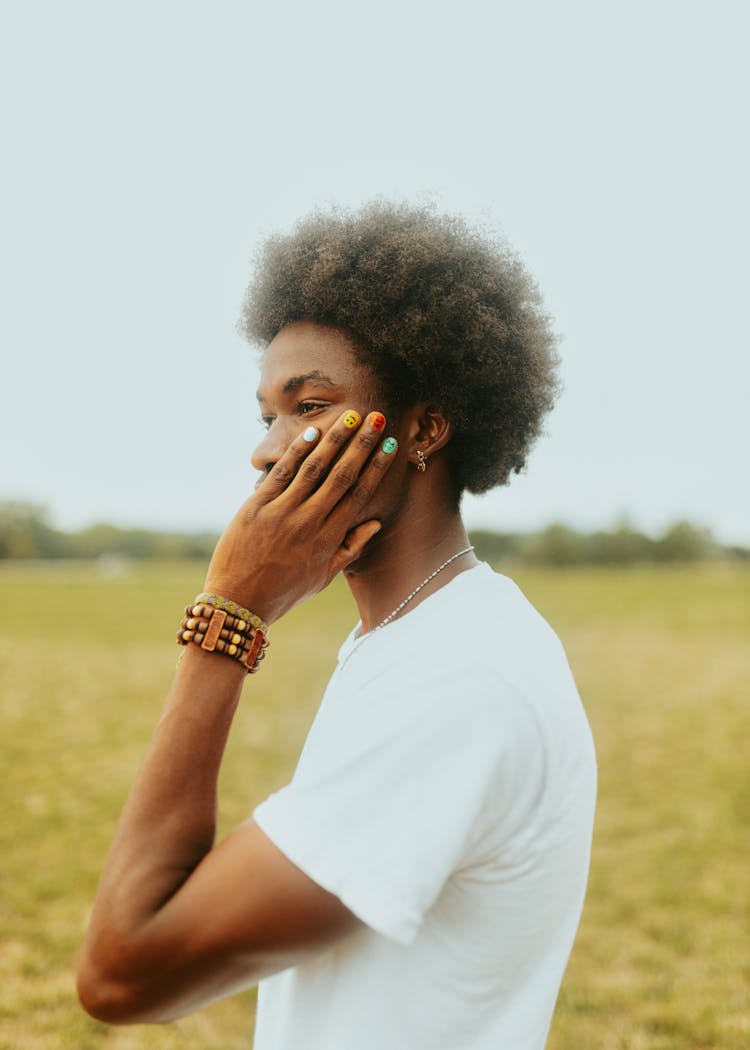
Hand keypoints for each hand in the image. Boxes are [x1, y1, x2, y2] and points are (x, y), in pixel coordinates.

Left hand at [204, 410, 396, 624]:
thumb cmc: (283, 592)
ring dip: (334, 439)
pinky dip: (298, 450)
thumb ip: (350, 548)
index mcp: (328, 540)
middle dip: (362, 444)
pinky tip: (313, 431)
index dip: (377, 468)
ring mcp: (282, 512)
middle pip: (342, 475)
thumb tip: (374, 522)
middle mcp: (309, 522)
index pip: (359, 495)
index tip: (390, 447)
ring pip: (314, 467)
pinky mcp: (257, 506)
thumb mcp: (323, 577)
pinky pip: (282, 472)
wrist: (238, 602)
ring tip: (350, 416)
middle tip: (378, 419)